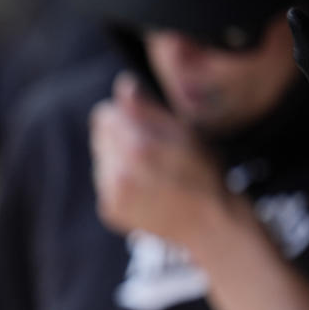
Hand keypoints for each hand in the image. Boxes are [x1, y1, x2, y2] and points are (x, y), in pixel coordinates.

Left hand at [89, 72, 230, 248]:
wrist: (208, 223)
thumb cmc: (203, 172)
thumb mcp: (184, 131)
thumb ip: (147, 108)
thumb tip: (122, 86)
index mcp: (137, 148)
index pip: (105, 115)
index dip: (123, 115)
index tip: (143, 125)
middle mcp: (119, 173)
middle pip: (100, 136)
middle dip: (120, 136)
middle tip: (150, 150)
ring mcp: (112, 194)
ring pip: (100, 159)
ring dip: (116, 158)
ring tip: (148, 170)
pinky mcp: (109, 210)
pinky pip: (103, 182)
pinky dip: (117, 181)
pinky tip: (142, 186)